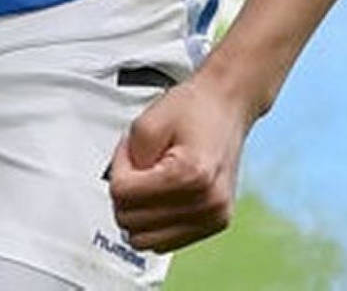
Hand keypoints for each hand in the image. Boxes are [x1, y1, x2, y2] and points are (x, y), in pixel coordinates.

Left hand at [108, 69, 252, 254]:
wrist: (227, 104)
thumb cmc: (196, 107)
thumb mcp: (148, 121)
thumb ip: (127, 158)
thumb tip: (120, 193)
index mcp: (191, 174)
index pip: (124, 194)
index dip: (119, 167)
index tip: (129, 152)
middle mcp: (207, 202)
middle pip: (131, 222)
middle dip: (127, 191)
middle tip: (139, 164)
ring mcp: (214, 216)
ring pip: (146, 241)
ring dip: (139, 212)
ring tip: (150, 181)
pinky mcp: (215, 224)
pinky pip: (166, 243)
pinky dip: (156, 222)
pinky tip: (163, 195)